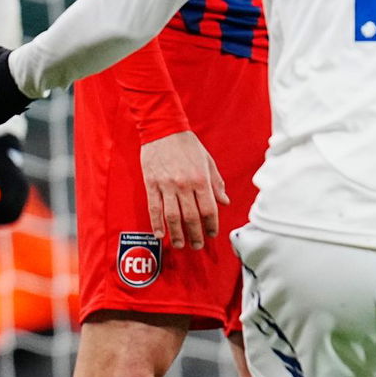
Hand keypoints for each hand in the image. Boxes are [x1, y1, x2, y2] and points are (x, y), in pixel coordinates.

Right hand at [140, 130, 229, 250]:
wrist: (164, 130)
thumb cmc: (188, 145)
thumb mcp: (208, 161)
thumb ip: (216, 183)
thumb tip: (224, 201)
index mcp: (200, 179)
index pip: (208, 209)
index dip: (211, 225)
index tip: (212, 233)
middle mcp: (184, 185)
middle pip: (191, 216)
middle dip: (195, 234)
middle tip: (197, 245)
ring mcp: (166, 186)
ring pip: (172, 216)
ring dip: (177, 233)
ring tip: (181, 244)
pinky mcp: (151, 184)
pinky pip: (154, 208)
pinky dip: (157, 223)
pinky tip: (161, 234)